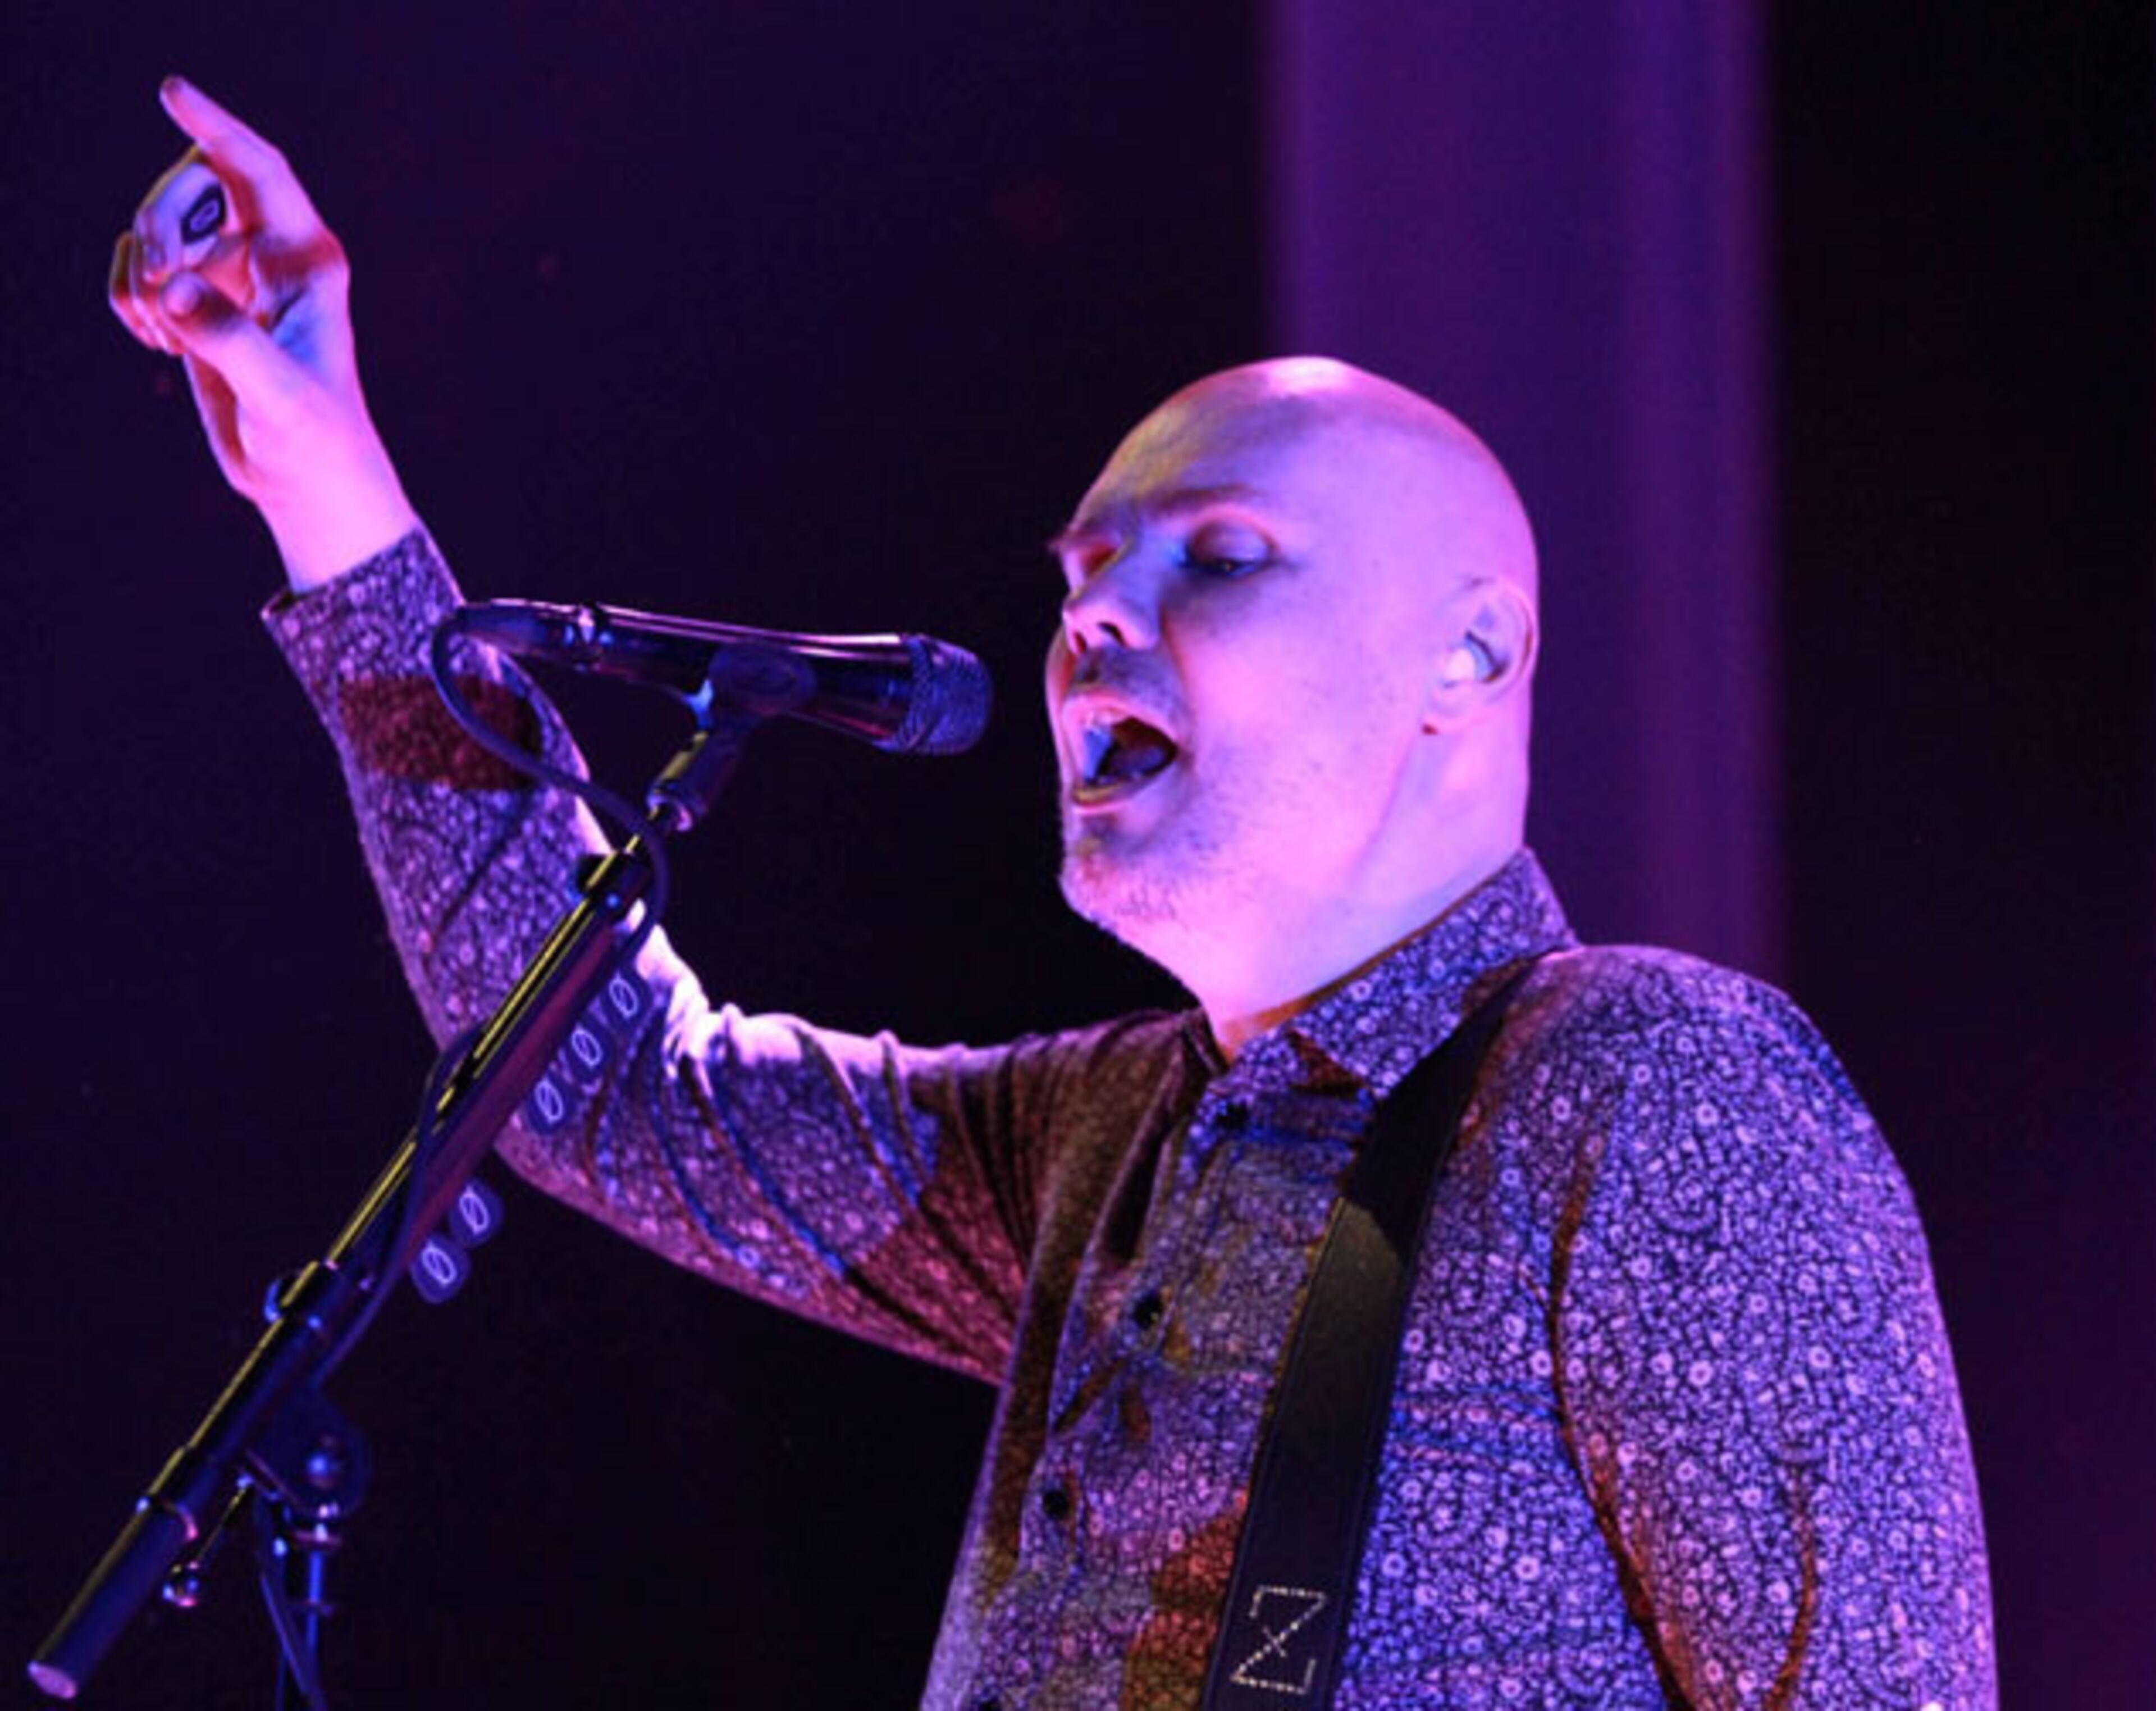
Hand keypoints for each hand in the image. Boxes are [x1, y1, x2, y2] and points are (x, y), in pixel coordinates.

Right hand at [109, 77, 417, 589]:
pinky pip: (134, 269)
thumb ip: (229, 339)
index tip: (173, 91)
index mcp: (307, 259)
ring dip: (139, 272)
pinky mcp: (196, 304)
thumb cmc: (314, 439)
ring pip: (153, 230)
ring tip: (162, 332)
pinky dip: (126, 298)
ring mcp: (229, 277)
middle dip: (158, 226)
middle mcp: (269, 257)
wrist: (303, 482)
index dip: (217, 127)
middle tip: (159, 289)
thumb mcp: (278, 393)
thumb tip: (173, 289)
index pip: (259, 169)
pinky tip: (156, 343)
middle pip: (189, 189)